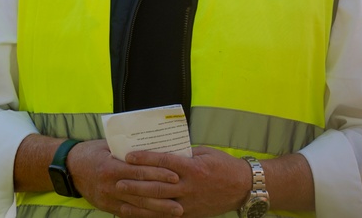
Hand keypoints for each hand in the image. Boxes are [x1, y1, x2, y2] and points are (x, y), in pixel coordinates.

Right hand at [68, 140, 183, 216]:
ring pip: (137, 206)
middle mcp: (110, 184)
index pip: (139, 171)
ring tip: (176, 211)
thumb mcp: (108, 145)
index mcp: (111, 166)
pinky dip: (144, 216)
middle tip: (182, 198)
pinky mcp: (107, 207)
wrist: (69, 168)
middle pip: (141, 191)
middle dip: (163, 196)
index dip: (158, 174)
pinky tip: (158, 217)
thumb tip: (153, 145)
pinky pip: (128, 214)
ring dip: (158, 210)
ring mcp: (108, 198)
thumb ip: (128, 148)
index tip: (176, 176)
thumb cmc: (91, 152)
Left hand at [120, 146, 249, 217]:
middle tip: (118, 181)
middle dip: (136, 184)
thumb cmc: (222, 165)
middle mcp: (190, 187)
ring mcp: (190, 203)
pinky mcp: (190, 214)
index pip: (164, 162)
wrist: (242, 187)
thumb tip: (160, 150)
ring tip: (122, 199)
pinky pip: (167, 216)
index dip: (145, 159)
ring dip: (139, 202)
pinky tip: (138, 214)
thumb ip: (182, 154)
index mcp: (192, 168)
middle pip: (158, 186)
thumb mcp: (203, 153)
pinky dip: (151, 215)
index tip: (128, 156)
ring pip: (160, 204)